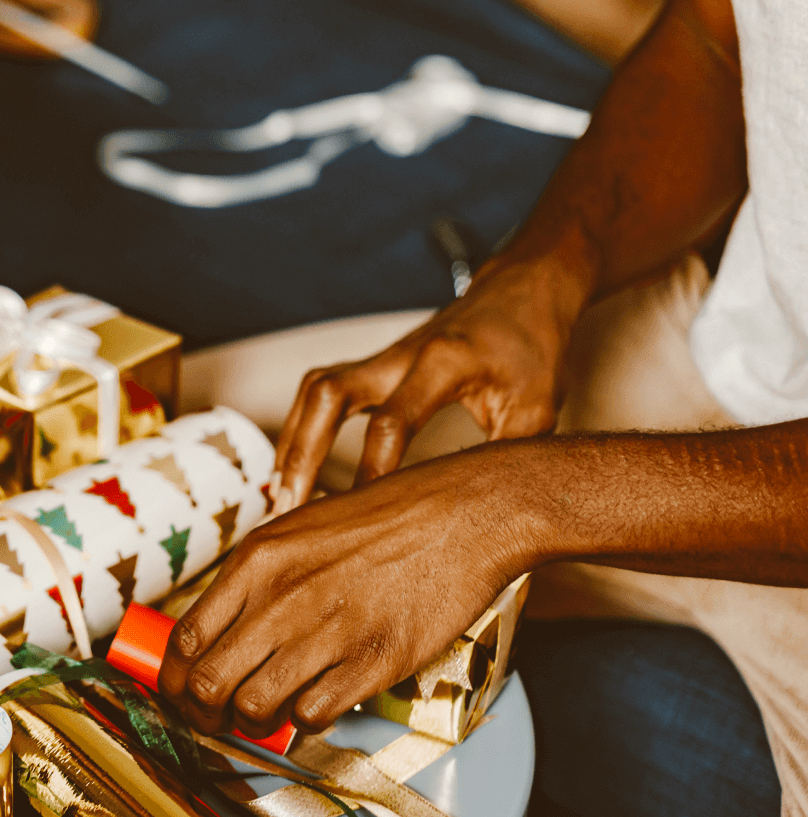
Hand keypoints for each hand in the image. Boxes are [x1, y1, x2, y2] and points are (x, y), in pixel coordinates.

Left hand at [157, 445, 543, 737]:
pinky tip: (317, 702)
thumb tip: (214, 633)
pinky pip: (312, 716)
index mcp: (258, 560)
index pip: (184, 640)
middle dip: (204, 714)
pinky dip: (307, 721)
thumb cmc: (383, 521)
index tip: (184, 694)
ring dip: (254, 724)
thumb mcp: (297, 530)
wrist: (465, 514)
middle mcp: (284, 596)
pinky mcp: (375, 661)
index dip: (174, 682)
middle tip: (218, 719)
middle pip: (208, 684)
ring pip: (253, 709)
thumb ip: (253, 580)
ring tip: (269, 714)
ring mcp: (330, 631)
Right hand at [271, 254, 593, 511]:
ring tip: (278, 496)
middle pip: (328, 394)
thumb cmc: (531, 350)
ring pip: (316, 391)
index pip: (391, 422)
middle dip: (302, 452)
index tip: (360, 519)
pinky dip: (303, 430)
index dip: (372, 473)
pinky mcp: (374, 365)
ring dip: (293, 442)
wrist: (520, 293)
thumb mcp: (536, 408)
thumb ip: (504, 460)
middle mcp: (400, 355)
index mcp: (443, 362)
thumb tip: (486, 522)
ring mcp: (382, 357)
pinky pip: (323, 393)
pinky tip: (294, 469)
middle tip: (286, 506)